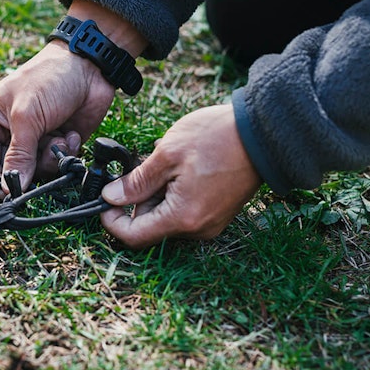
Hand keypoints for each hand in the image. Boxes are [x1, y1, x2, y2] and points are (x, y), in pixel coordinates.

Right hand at [0, 1, 148, 189]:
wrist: (90, 67)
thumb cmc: (49, 78)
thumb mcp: (27, 115)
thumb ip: (18, 154)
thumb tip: (9, 187)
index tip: (5, 193)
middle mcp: (10, 132)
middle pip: (11, 170)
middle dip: (28, 168)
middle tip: (41, 158)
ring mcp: (36, 139)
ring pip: (36, 171)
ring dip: (50, 159)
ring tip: (59, 138)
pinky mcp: (58, 144)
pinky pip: (57, 165)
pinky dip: (66, 153)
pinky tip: (71, 135)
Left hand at [100, 103, 260, 247]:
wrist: (265, 132)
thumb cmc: (218, 138)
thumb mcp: (167, 154)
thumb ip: (136, 181)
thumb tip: (111, 198)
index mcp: (183, 218)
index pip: (134, 237)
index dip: (112, 221)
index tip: (105, 200)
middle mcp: (198, 229)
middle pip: (151, 227)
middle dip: (137, 201)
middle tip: (138, 168)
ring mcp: (211, 223)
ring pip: (167, 217)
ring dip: (156, 194)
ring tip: (164, 162)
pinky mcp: (218, 213)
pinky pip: (185, 211)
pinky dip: (174, 193)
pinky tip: (179, 168)